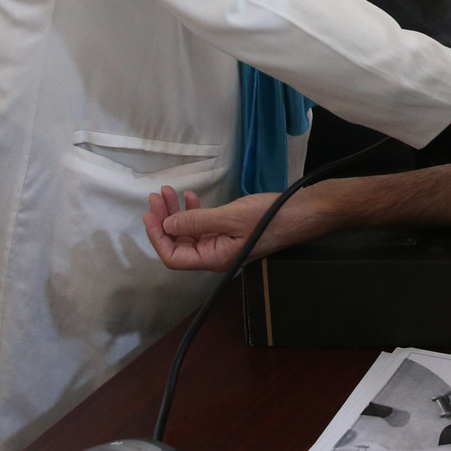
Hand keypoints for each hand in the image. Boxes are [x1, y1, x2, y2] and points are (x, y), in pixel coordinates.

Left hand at [143, 186, 294, 271]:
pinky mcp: (229, 232)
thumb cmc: (268, 218)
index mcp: (214, 259)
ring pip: (189, 231)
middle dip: (164, 219)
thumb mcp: (230, 217)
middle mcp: (214, 255)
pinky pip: (203, 226)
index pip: (174, 257)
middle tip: (156, 195)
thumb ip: (197, 222)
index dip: (157, 237)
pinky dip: (194, 211)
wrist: (300, 214)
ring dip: (176, 212)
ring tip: (168, 191)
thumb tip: (167, 224)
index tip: (150, 214)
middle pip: (179, 242)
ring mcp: (222, 244)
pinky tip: (190, 197)